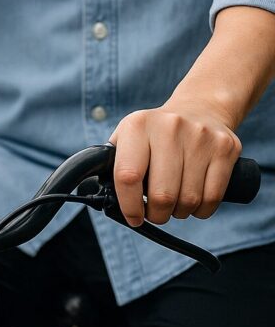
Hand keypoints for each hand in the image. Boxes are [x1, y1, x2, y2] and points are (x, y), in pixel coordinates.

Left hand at [109, 98, 241, 226]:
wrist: (201, 108)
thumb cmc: (155, 134)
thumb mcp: (128, 136)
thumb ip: (112, 164)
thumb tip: (101, 197)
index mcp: (138, 126)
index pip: (127, 176)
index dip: (129, 206)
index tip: (133, 217)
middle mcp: (169, 128)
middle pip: (161, 195)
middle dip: (156, 214)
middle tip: (155, 214)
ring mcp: (201, 137)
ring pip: (189, 200)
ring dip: (179, 213)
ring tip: (173, 205)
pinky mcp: (225, 148)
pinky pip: (213, 197)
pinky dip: (201, 210)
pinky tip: (194, 204)